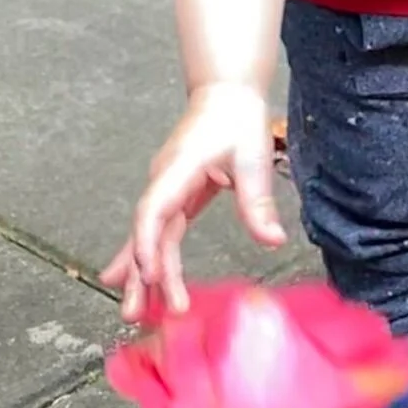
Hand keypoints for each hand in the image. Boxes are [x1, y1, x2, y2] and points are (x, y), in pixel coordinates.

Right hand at [102, 81, 284, 319]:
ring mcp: (165, 190)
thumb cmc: (236, 119)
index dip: (148, 244)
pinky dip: (154, 258)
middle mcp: (162, 182)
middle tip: (136, 313)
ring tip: (135, 313)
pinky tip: (142, 283)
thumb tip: (272, 240)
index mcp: (177, 169)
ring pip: (150, 237)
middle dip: (141, 274)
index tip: (150, 276)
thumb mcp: (252, 157)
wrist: (225, 93)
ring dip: (143, 274)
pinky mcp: (174, 196)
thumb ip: (257, 200)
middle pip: (146, 233)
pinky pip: (160, 232)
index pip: (153, 211)